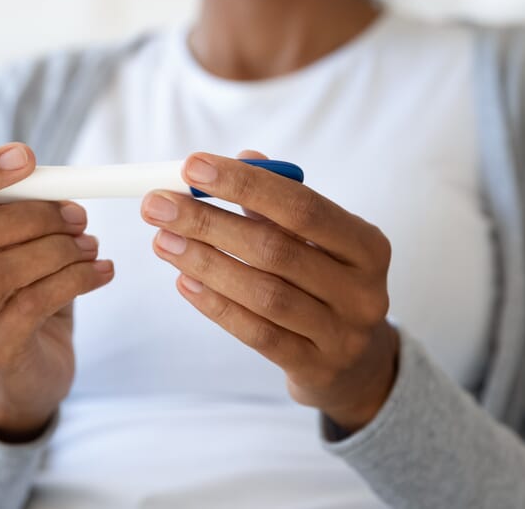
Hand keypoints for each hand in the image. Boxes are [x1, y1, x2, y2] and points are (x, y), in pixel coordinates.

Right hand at [0, 143, 113, 437]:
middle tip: (78, 214)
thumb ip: (13, 201)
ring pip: (1, 270)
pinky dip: (76, 280)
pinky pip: (34, 304)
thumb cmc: (25, 287)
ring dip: (58, 250)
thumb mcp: (19, 239)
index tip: (26, 156)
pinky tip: (101, 271)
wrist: (34, 363)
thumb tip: (14, 158)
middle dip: (33, 215)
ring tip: (92, 245)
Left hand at [140, 150, 397, 432]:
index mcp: (367, 245)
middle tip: (158, 205)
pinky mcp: (315, 368)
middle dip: (209, 222)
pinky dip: (216, 305)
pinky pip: (257, 333)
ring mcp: (342, 334)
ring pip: (263, 293)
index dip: (245, 184)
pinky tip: (184, 281)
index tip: (192, 166)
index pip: (302, 206)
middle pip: (275, 249)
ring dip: (205, 262)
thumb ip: (279, 201)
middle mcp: (362, 290)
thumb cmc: (324, 282)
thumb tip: (243, 157)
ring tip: (162, 240)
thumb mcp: (314, 241)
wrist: (355, 362)